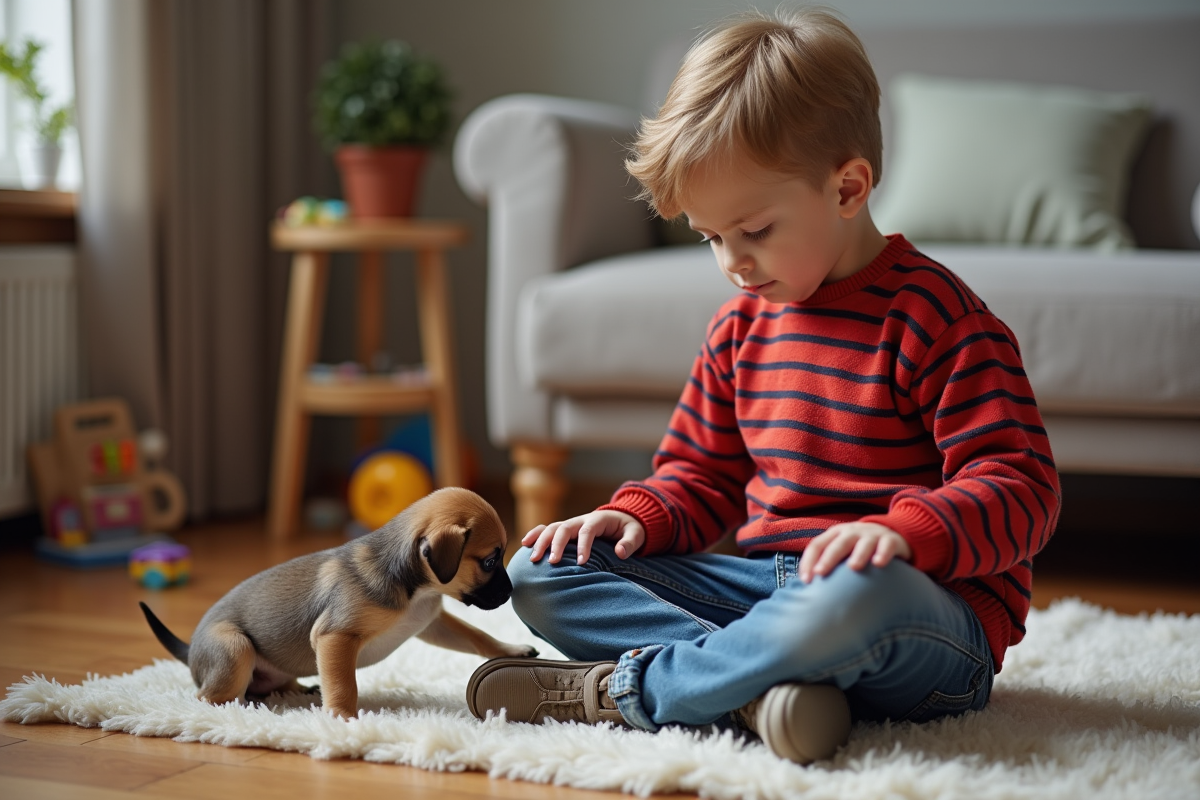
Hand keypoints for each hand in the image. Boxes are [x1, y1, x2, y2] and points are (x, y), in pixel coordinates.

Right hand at [523, 510, 645, 564]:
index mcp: (598, 519)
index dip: (583, 546)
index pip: (587, 531)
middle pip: (564, 527)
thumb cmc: (630, 529)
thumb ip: (630, 543)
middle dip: (556, 544)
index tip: (581, 563)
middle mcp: (581, 519)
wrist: (622, 519)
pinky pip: (548, 529)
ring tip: (532, 558)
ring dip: (541, 541)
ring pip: (552, 527)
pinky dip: (536, 534)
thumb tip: (620, 553)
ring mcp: (571, 524)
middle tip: (551, 563)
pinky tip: (525, 545)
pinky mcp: (565, 530)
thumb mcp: (636, 534)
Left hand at [798, 522, 911, 582]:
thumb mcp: (841, 551)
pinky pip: (887, 545)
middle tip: (820, 573)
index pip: (817, 545)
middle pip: (838, 544)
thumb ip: (827, 565)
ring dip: (858, 554)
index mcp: (835, 534)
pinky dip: (883, 553)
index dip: (808, 561)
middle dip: (828, 558)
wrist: (890, 534)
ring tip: (853, 567)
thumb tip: (806, 590)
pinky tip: (879, 564)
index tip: (805, 581)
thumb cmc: (857, 548)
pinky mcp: (890, 540)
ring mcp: (871, 535)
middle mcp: (851, 532)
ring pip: (863, 543)